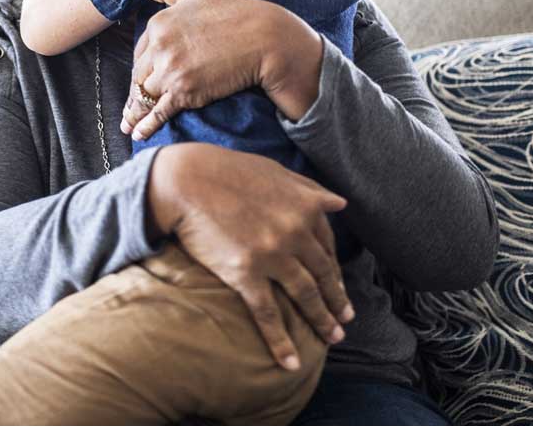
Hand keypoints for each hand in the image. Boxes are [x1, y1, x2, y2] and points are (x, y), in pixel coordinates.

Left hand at [122, 0, 323, 139]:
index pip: (140, 52)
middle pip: (138, 76)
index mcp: (158, 23)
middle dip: (134, 94)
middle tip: (128, 110)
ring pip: (143, 96)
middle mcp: (160, 47)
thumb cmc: (236, 12)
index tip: (139, 80)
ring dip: (134, 113)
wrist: (265, 38)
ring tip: (127, 125)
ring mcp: (171, 70)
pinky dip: (145, 126)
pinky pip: (158, 112)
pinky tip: (137, 134)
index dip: (141, 68)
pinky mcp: (185, 92)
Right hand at [148, 143, 355, 370]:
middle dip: (336, 300)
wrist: (186, 179)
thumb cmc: (228, 171)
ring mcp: (273, 255)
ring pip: (305, 295)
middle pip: (323, 274)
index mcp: (305, 208)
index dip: (335, 270)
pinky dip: (281, 341)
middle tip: (345, 319)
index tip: (338, 286)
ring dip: (322, 320)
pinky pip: (268, 314)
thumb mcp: (275, 172)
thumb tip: (340, 203)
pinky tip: (290, 361)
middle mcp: (295, 232)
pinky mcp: (246, 274)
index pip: (328, 247)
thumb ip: (309, 189)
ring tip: (332, 337)